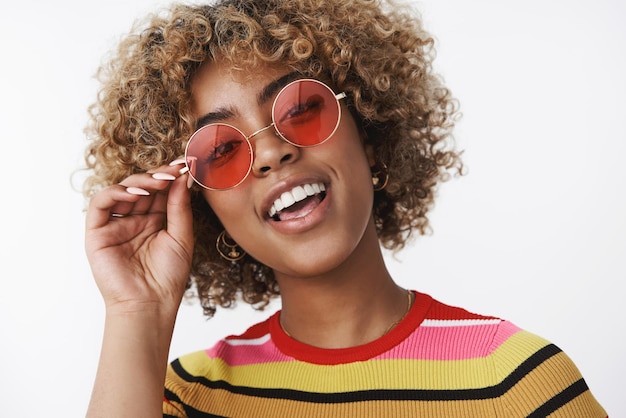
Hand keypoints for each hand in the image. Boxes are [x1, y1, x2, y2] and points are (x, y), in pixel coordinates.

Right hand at [85, 162, 193, 314]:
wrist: (150, 304)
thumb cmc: (168, 276)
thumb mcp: (181, 237)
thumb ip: (179, 207)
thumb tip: (182, 177)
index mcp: (154, 221)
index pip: (160, 192)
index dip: (171, 177)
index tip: (186, 165)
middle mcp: (134, 220)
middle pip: (142, 188)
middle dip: (158, 176)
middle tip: (174, 170)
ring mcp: (115, 225)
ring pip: (121, 190)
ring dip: (140, 181)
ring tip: (159, 182)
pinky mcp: (97, 233)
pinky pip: (100, 204)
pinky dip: (116, 193)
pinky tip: (136, 193)